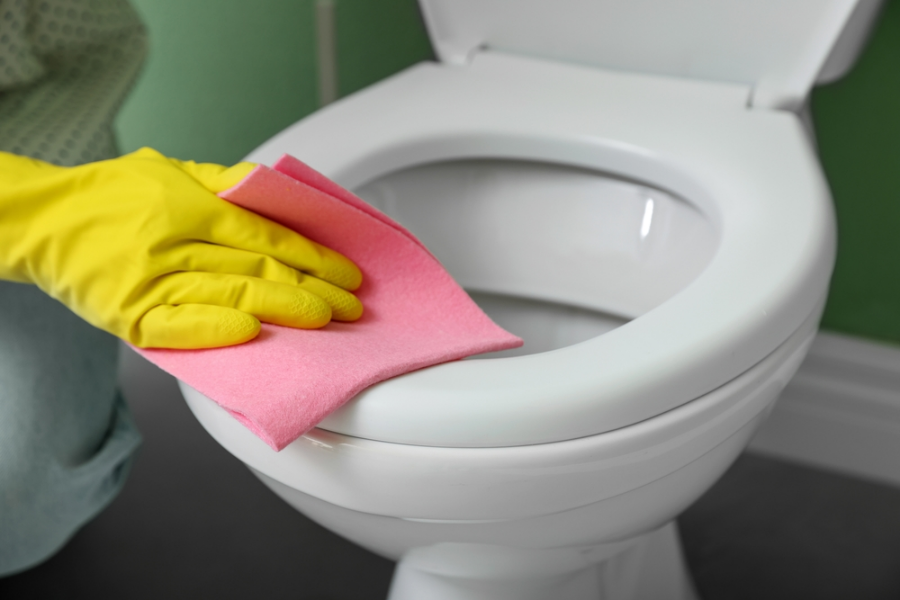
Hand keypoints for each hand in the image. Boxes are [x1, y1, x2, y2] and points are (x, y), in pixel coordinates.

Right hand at [0, 148, 362, 348]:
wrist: (40, 222)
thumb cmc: (112, 195)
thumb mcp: (171, 170)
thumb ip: (224, 184)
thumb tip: (278, 195)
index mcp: (189, 206)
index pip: (267, 236)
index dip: (312, 256)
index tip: (346, 272)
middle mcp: (174, 242)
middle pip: (259, 270)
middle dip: (313, 289)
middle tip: (352, 306)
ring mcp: (150, 281)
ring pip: (231, 297)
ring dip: (284, 311)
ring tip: (324, 321)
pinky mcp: (128, 316)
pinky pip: (179, 328)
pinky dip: (217, 332)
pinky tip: (255, 336)